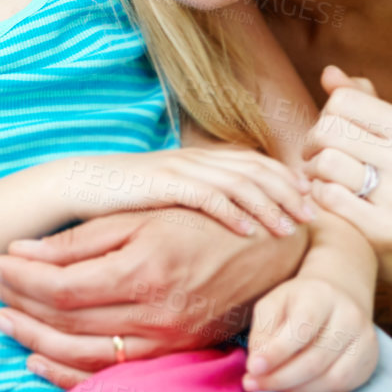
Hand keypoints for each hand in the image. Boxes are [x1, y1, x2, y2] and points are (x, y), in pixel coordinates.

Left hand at [0, 209, 308, 386]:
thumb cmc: (199, 222)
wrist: (267, 255)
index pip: (62, 286)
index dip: (21, 279)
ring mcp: (165, 340)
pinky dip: (68, 373)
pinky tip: (39, 358)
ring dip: (35, 341)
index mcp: (143, 269)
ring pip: (83, 355)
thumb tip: (23, 251)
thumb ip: (81, 239)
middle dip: (20, 306)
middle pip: (67, 321)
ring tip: (4, 321)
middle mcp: (155, 313)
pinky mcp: (172, 355)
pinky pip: (110, 376)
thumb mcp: (140, 215)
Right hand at [64, 148, 313, 237]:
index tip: (308, 201)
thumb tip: (225, 216)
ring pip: (240, 183)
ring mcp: (182, 169)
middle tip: (313, 216)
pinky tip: (251, 233)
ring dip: (270, 205)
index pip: (254, 161)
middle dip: (288, 192)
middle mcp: (196, 159)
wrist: (79, 185)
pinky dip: (235, 214)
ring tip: (291, 228)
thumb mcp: (167, 193)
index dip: (285, 178)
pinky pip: (210, 197)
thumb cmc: (122, 196)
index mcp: (199, 158)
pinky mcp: (166, 185)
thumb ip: (196, 196)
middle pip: (256, 168)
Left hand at [246, 276, 378, 391]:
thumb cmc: (298, 303)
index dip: (276, 352)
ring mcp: (365, 342)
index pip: (302, 328)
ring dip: (293, 388)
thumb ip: (263, 331)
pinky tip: (291, 387)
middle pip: (315, 359)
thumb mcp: (273, 304)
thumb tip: (257, 365)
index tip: (252, 368)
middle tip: (252, 384)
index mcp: (322, 296)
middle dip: (279, 377)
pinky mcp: (368, 362)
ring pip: (329, 378)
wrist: (337, 298)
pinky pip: (339, 387)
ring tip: (268, 386)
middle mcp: (350, 317)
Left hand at [301, 66, 391, 294]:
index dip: (324, 116)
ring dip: (312, 172)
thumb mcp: (383, 137)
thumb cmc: (388, 179)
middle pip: (328, 130)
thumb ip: (357, 101)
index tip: (326, 136)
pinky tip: (328, 200)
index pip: (342, 100)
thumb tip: (329, 72)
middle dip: (311, 145)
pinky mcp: (386, 228)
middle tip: (314, 159)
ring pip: (326, 162)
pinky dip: (318, 197)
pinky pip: (328, 197)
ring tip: (320, 179)